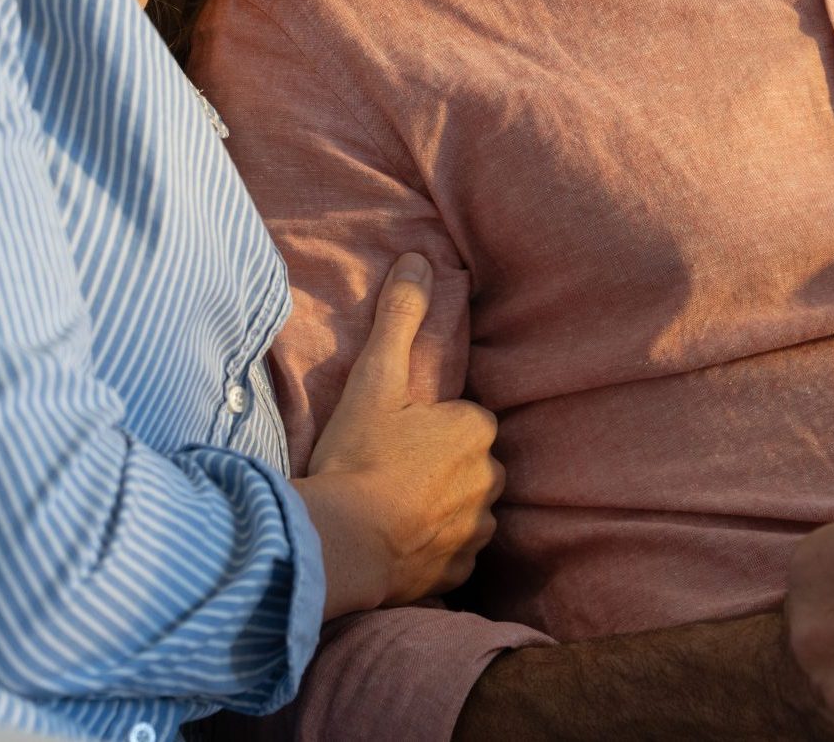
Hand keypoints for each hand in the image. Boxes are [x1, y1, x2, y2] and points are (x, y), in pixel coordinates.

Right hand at [293, 253, 502, 618]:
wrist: (343, 545)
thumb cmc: (360, 456)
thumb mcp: (375, 379)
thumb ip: (399, 318)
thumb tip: (419, 259)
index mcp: (476, 430)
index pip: (462, 419)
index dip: (427, 426)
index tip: (392, 436)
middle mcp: (490, 479)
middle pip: (467, 463)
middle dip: (438, 466)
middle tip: (387, 470)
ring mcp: (476, 530)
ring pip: (464, 508)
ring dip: (437, 507)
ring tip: (388, 508)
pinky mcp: (458, 573)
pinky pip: (451, 553)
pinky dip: (430, 549)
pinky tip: (396, 544)